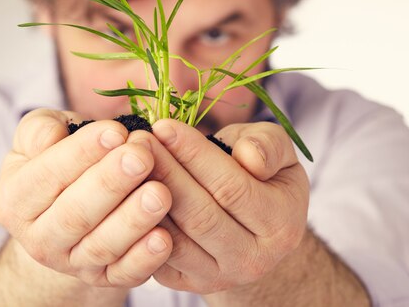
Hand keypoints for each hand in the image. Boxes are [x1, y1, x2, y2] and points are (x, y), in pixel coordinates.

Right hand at [0, 109, 172, 287]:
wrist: (73, 206)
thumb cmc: (61, 158)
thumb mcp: (41, 135)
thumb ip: (38, 130)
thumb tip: (52, 135)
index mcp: (15, 200)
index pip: (47, 175)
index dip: (82, 152)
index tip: (116, 131)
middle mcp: (39, 239)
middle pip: (74, 214)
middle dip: (111, 183)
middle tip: (142, 156)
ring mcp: (73, 263)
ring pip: (101, 245)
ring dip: (133, 220)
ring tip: (160, 193)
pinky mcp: (105, 279)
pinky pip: (124, 274)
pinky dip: (145, 259)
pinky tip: (165, 237)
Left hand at [129, 119, 309, 293]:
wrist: (253, 228)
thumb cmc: (261, 176)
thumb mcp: (277, 152)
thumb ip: (269, 146)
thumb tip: (249, 157)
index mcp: (280, 224)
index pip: (231, 187)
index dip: (194, 154)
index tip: (164, 125)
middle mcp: (252, 259)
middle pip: (199, 215)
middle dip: (165, 172)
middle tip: (137, 141)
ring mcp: (219, 277)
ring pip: (174, 239)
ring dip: (145, 198)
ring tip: (127, 162)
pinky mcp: (189, 284)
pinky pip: (157, 256)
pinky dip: (140, 224)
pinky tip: (127, 192)